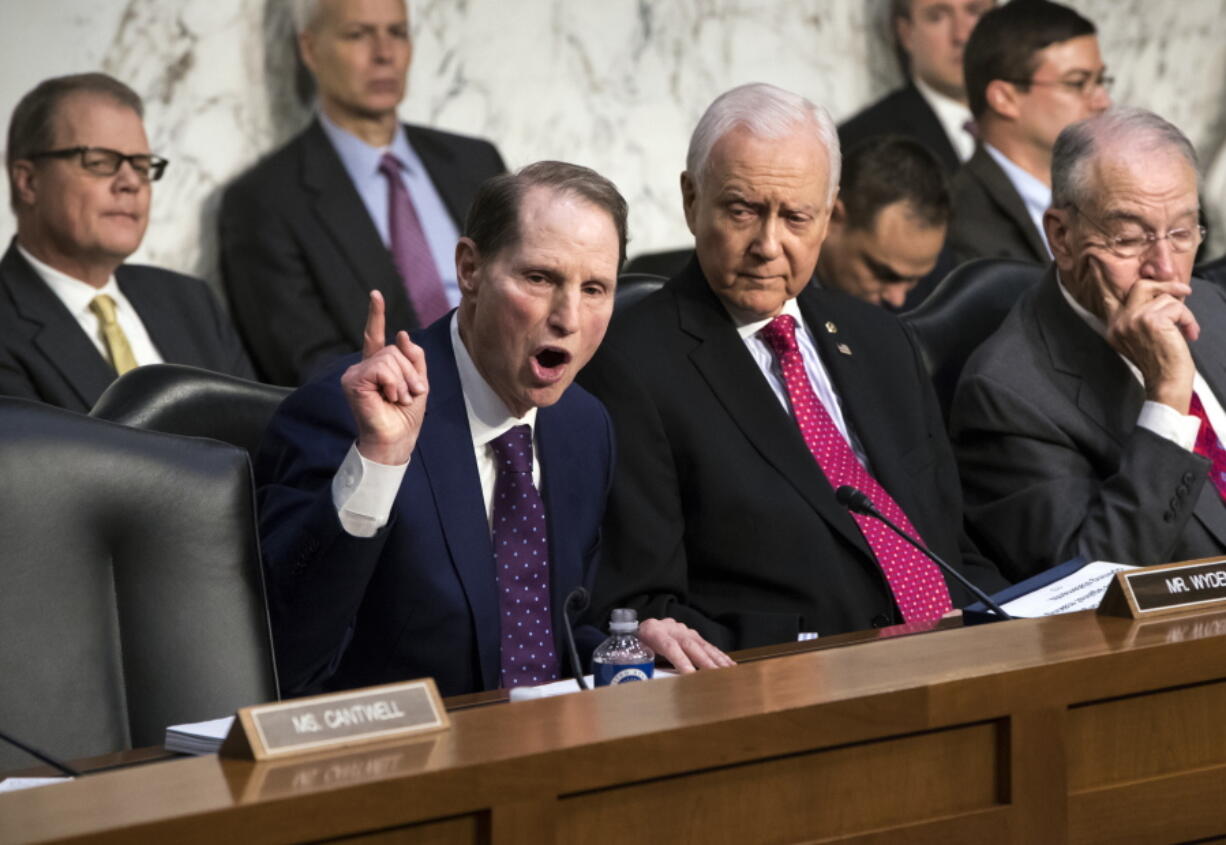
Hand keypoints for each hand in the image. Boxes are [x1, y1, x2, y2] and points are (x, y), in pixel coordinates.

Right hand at [340, 291, 428, 464]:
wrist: (398, 438)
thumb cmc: (406, 415)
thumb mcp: (418, 382)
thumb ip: (413, 357)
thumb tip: (402, 333)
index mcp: (378, 366)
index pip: (375, 336)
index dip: (376, 315)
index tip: (375, 294)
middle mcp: (364, 366)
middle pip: (394, 349)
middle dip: (410, 372)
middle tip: (409, 394)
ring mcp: (356, 373)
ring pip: (390, 358)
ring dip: (403, 381)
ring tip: (399, 399)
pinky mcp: (353, 381)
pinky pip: (381, 368)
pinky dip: (393, 383)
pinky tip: (389, 397)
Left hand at [637, 618, 735, 672]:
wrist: (640, 628)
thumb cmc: (636, 646)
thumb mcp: (632, 653)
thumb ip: (637, 664)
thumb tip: (642, 681)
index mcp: (654, 633)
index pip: (670, 647)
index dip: (681, 661)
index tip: (691, 676)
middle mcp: (671, 628)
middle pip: (689, 645)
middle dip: (704, 661)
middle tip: (716, 676)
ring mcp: (683, 630)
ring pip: (701, 644)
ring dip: (716, 659)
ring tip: (728, 672)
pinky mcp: (692, 634)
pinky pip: (707, 645)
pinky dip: (719, 656)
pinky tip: (730, 665)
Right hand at [1101, 274, 1197, 412]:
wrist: (1166, 383)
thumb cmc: (1161, 364)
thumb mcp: (1142, 339)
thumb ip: (1141, 318)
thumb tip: (1162, 293)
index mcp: (1115, 327)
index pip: (1115, 296)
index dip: (1128, 283)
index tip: (1131, 270)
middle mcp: (1120, 322)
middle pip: (1141, 286)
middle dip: (1166, 285)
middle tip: (1183, 291)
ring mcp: (1133, 320)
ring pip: (1166, 299)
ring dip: (1183, 313)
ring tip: (1186, 330)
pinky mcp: (1151, 320)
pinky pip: (1177, 307)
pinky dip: (1188, 319)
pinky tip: (1189, 334)